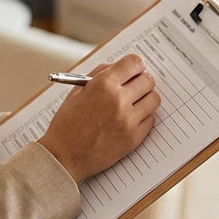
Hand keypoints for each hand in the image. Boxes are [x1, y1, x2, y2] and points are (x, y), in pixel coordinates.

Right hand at [37, 54, 160, 183]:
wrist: (64, 156)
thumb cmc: (67, 123)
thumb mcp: (77, 91)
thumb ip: (100, 74)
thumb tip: (120, 67)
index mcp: (103, 85)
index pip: (134, 62)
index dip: (135, 65)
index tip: (134, 69)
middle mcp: (118, 100)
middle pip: (148, 80)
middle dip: (141, 81)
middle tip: (134, 87)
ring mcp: (128, 120)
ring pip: (154, 99)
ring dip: (145, 98)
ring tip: (132, 103)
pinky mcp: (134, 138)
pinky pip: (151, 119)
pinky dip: (143, 117)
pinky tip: (129, 119)